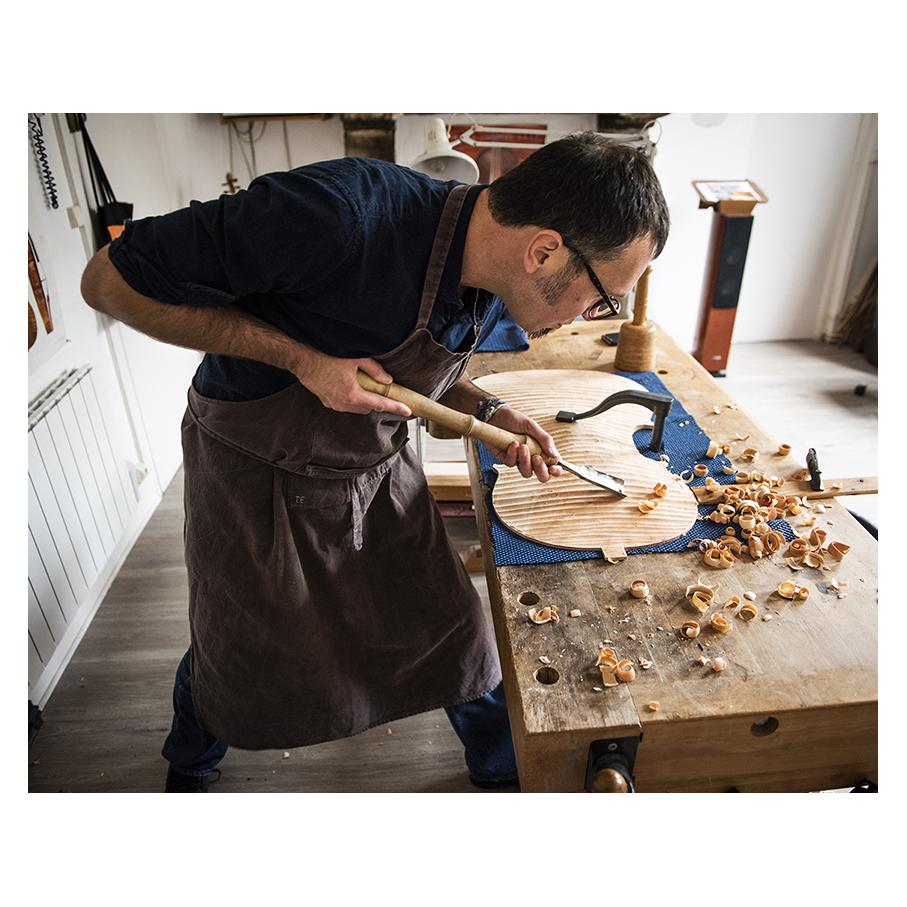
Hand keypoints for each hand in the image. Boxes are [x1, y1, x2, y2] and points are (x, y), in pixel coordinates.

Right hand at [294, 352, 410, 416]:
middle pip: (368, 408)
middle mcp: (342, 403)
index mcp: (352, 395)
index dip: (395, 407)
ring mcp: (332, 403)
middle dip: (376, 401)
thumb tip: (387, 380)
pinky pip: (344, 403)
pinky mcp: (325, 400)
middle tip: (382, 389)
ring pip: (355, 407)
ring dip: (363, 400)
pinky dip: (351, 397)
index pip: (380, 404)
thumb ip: (375, 370)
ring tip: (363, 384)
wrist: (300, 358)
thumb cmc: (325, 356)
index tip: (407, 410)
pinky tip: (349, 384)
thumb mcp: (355, 359)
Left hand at [485, 406, 562, 482]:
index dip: (556, 470)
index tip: (554, 468)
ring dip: (525, 461)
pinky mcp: (506, 459)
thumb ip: (545, 439)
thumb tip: (555, 454)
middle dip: (541, 470)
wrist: (495, 415)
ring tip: (523, 446)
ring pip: (526, 472)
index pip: (552, 464)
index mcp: (541, 448)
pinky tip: (513, 443)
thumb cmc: (513, 419)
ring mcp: (519, 459)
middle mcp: (531, 456)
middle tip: (537, 458)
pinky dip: (513, 454)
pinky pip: (511, 463)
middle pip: (541, 475)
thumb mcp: (531, 426)